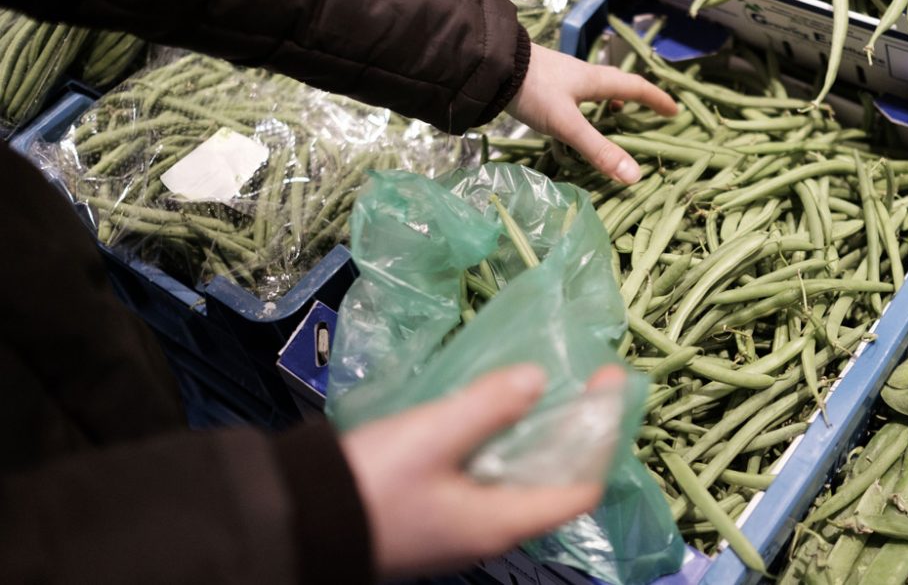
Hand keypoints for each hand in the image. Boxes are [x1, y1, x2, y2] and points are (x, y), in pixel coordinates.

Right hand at [340, 363, 624, 580]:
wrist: (297, 525)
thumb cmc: (373, 484)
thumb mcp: (432, 436)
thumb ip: (487, 406)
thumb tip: (537, 379)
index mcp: (501, 520)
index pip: (580, 488)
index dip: (602, 435)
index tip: (607, 384)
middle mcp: (489, 530)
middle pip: (553, 483)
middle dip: (574, 431)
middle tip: (579, 379)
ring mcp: (460, 527)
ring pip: (519, 480)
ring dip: (537, 437)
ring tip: (541, 389)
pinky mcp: (435, 516)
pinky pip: (486, 480)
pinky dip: (501, 446)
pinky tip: (488, 416)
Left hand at [505, 42, 677, 184]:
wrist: (493, 66)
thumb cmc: (534, 91)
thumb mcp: (568, 124)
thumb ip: (598, 150)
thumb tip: (634, 176)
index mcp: (595, 80)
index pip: (635, 87)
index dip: (656, 99)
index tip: (674, 110)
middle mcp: (582, 74)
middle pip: (617, 83)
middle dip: (637, 96)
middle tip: (649, 109)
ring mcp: (562, 76)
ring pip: (595, 86)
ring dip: (610, 98)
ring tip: (614, 113)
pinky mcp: (544, 80)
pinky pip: (576, 91)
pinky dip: (586, 102)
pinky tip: (573, 111)